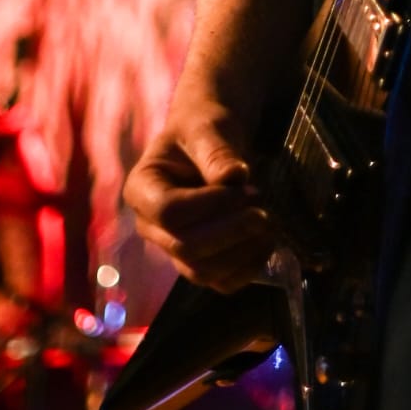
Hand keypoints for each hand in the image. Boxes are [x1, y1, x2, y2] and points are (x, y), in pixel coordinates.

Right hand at [125, 96, 277, 293]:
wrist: (210, 142)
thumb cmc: (202, 128)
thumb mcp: (208, 127)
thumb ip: (216, 150)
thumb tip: (234, 176)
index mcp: (142, 189)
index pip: (169, 212)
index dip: (209, 205)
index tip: (242, 185)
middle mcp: (150, 226)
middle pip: (184, 247)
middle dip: (230, 230)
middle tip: (262, 207)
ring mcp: (173, 249)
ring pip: (202, 272)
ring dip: (241, 252)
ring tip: (268, 222)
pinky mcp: (200, 263)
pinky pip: (221, 282)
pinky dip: (249, 268)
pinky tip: (268, 242)